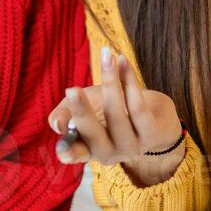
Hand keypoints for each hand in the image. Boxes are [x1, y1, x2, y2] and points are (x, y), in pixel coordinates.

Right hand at [47, 46, 184, 185]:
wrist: (154, 115)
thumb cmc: (109, 110)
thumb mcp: (82, 109)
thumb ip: (64, 115)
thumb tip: (57, 124)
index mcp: (88, 149)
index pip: (75, 154)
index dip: (68, 152)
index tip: (62, 148)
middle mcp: (109, 153)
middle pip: (93, 135)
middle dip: (82, 112)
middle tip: (72, 90)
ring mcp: (131, 146)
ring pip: (117, 116)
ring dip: (110, 82)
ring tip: (106, 55)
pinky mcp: (152, 135)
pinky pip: (138, 106)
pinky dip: (129, 80)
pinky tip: (123, 61)